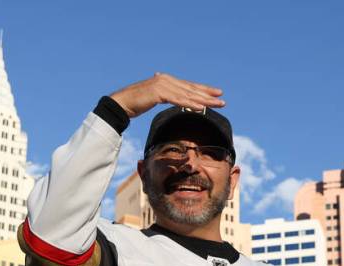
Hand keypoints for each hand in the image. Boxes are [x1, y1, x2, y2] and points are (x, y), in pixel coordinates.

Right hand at [109, 73, 224, 117]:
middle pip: (191, 88)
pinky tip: (200, 107)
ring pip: (187, 94)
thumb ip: (162, 95)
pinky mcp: (158, 92)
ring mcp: (162, 84)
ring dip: (203, 100)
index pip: (188, 86)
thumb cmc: (135, 102)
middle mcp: (166, 79)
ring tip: (216, 104)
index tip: (216, 94)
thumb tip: (167, 95)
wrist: (121, 103)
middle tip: (222, 99)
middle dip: (207, 94)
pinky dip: (190, 103)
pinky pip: (178, 99)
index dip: (203, 90)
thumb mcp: (152, 98)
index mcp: (166, 80)